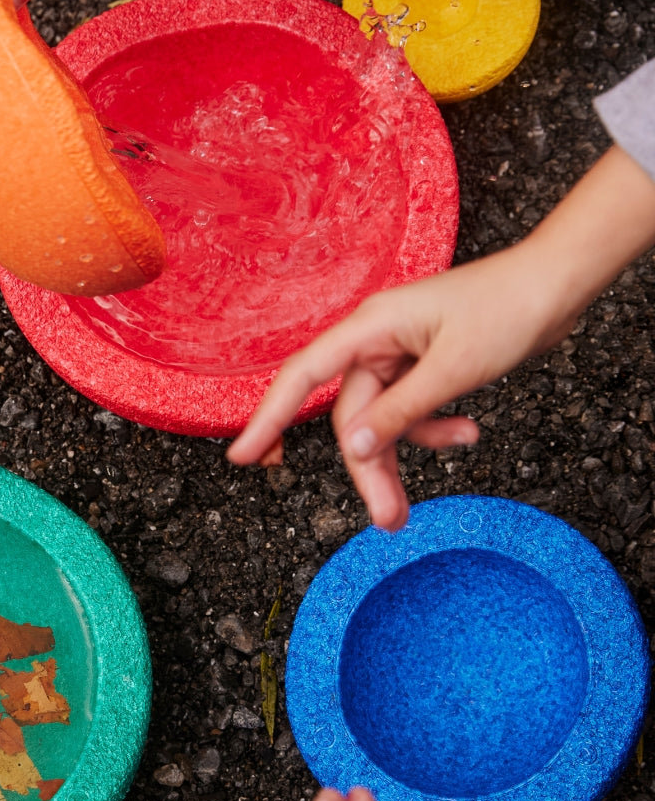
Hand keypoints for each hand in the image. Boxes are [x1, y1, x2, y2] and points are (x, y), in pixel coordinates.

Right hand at [228, 245, 560, 530]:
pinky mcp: (422, 365)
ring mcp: (399, 353)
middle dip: (368, 467)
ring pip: (381, 419)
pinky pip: (410, 410)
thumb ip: (401, 410)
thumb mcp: (453, 368)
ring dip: (402, 458)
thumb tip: (354, 448)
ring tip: (415, 505)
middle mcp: (375, 339)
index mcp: (370, 327)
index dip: (268, 417)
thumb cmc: (508, 308)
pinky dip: (431, 430)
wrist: (558, 282)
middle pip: (351, 414)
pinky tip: (467, 433)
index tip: (243, 457)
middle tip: (387, 519)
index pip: (302, 375)